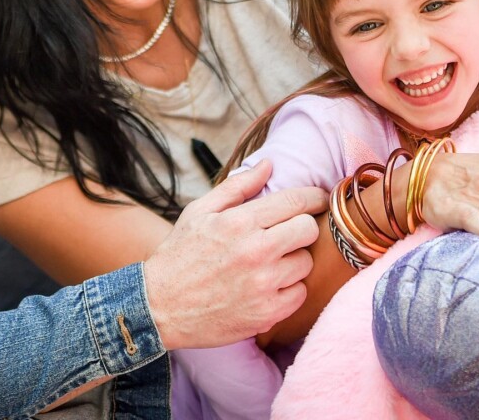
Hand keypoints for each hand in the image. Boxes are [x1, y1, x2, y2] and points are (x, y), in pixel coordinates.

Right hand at [143, 159, 326, 349]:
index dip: (314, 197)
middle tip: (290, 230)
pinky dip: (289, 288)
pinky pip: (299, 294)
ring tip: (272, 260)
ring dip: (294, 259)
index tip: (318, 198)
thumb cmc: (180, 254)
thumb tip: (269, 165)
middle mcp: (256, 252)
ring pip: (306, 263)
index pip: (295, 201)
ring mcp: (263, 285)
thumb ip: (238, 186)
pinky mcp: (267, 314)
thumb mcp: (200, 211)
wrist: (160, 306)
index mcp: (240, 222)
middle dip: (303, 226)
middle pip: (308, 230)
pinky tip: (268, 283)